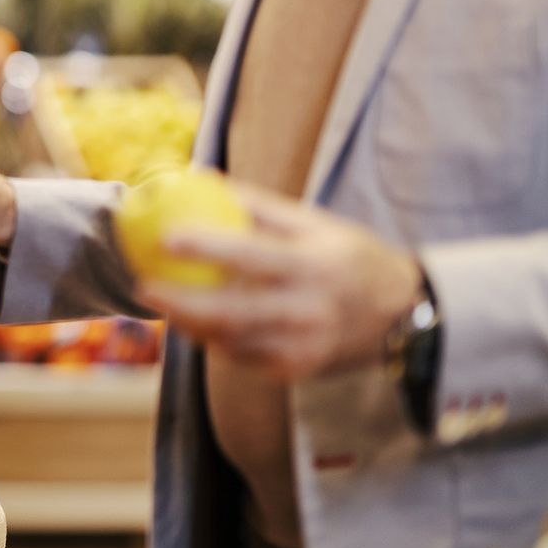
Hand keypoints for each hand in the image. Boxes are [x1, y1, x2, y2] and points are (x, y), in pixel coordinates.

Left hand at [137, 184, 423, 379]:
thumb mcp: (315, 224)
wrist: (406, 317)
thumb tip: (201, 176)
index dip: (205, 247)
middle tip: (142, 286)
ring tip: (159, 305)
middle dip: (181, 303)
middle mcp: (310, 310)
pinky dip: (216, 342)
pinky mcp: (299, 371)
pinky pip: (245, 359)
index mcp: (313, 265)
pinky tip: (193, 325)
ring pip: (232, 341)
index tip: (164, 238)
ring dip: (190, 325)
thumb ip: (259, 206)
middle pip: (233, 311)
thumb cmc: (349, 258)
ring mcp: (305, 347)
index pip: (250, 255)